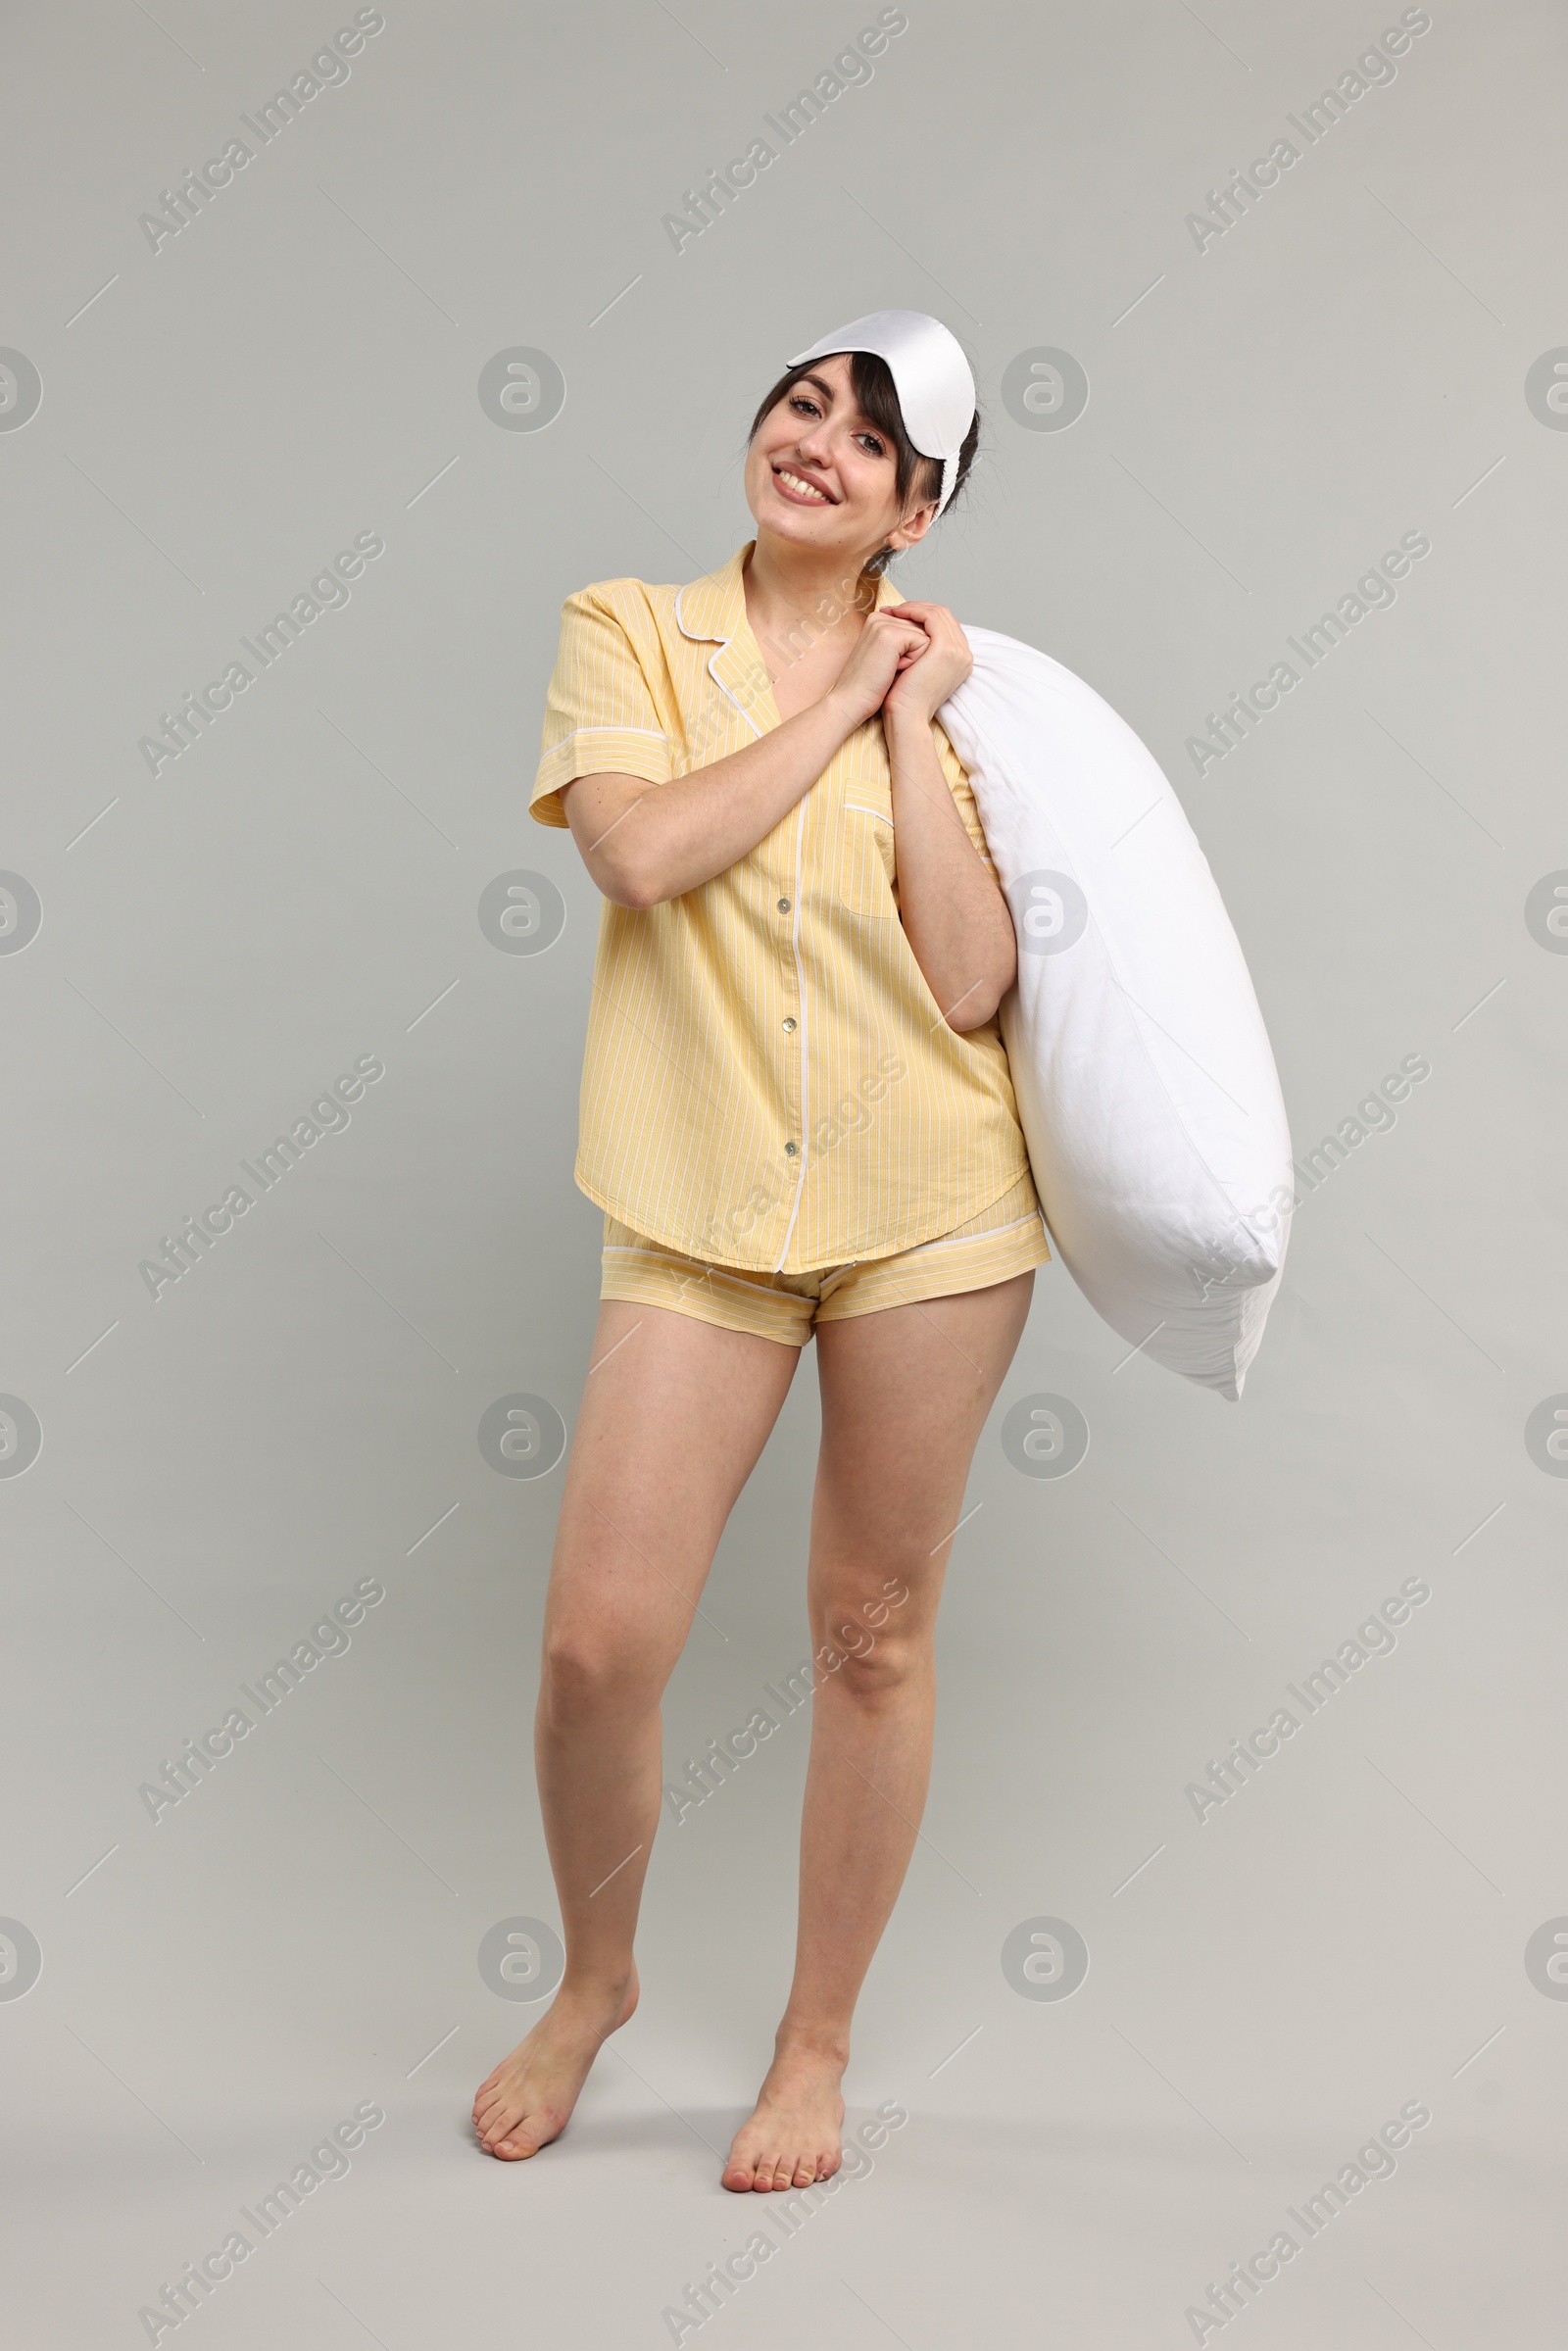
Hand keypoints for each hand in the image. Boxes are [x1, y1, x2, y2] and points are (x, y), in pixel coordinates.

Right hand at [824, 607, 931, 730]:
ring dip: (914, 659)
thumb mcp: (890, 657)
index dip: (911, 652)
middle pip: (922, 631)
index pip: (916, 627)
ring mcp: (884, 623)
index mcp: (878, 620)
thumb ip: (906, 641)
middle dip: (914, 654)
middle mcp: (880, 616)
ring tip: (891, 670)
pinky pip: (922, 643)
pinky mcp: (890, 634)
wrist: (852, 701)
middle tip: (889, 670)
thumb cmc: (871, 686)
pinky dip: (913, 662)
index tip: (889, 667)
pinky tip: (894, 670)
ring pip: (924, 637)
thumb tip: (932, 637)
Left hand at [878, 601, 972, 727]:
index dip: (924, 616)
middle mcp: (964, 654)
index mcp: (960, 660)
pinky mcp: (945, 648)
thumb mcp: (919, 670)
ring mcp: (958, 651)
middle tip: (897, 609)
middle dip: (920, 608)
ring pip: (939, 613)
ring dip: (915, 607)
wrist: (907, 716)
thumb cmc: (905, 699)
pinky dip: (914, 611)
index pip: (946, 626)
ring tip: (894, 610)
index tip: (902, 615)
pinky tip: (897, 613)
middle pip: (945, 616)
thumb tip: (909, 635)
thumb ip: (922, 652)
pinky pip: (931, 617)